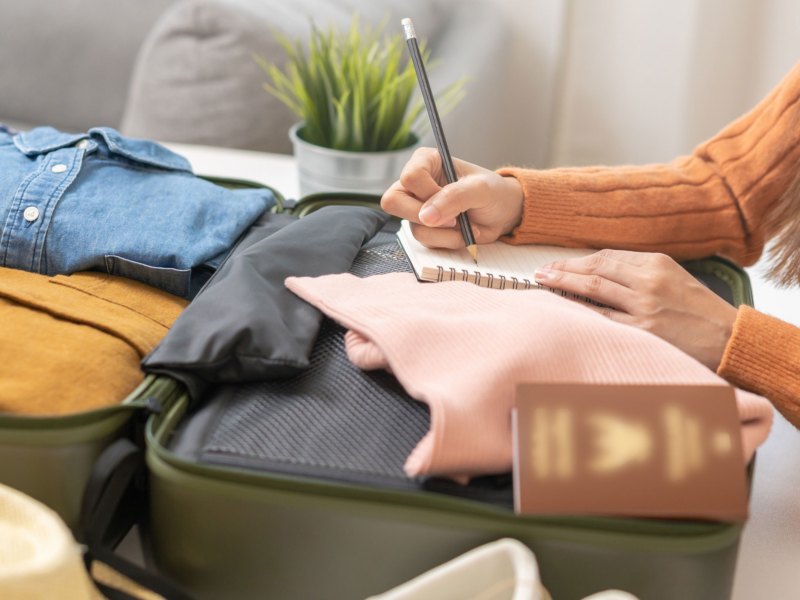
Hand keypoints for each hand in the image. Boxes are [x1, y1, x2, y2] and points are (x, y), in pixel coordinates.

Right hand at [380, 147, 523, 248]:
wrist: (503, 213)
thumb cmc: (493, 192)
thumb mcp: (480, 189)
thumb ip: (454, 197)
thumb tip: (426, 216)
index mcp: (426, 162)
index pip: (410, 177)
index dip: (428, 193)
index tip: (450, 199)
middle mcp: (416, 184)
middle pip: (394, 202)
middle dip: (427, 217)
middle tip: (454, 219)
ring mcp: (418, 208)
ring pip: (413, 228)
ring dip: (445, 233)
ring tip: (466, 226)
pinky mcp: (424, 228)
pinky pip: (425, 242)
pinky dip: (448, 241)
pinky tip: (463, 233)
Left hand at [533, 249, 737, 370]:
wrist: (728, 338)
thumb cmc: (699, 311)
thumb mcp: (674, 279)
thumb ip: (640, 273)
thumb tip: (598, 272)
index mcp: (657, 264)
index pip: (606, 257)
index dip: (576, 260)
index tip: (556, 264)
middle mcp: (649, 280)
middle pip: (595, 268)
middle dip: (563, 269)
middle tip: (540, 271)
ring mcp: (644, 306)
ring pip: (594, 288)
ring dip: (564, 284)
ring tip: (544, 282)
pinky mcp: (642, 330)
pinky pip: (602, 317)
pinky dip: (580, 310)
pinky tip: (563, 308)